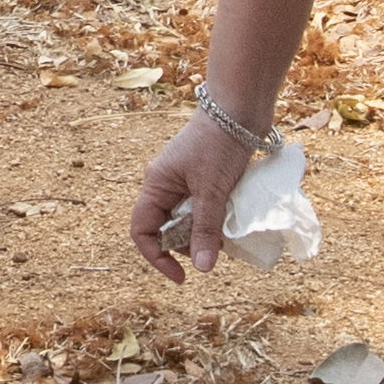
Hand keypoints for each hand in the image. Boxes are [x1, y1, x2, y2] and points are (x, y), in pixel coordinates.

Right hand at [129, 103, 261, 282]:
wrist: (239, 107)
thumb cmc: (218, 144)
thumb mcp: (211, 191)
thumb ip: (204, 229)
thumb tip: (202, 268)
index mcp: (156, 185)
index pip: (143, 230)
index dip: (157, 257)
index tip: (182, 276)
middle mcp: (166, 183)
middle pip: (167, 228)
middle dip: (187, 245)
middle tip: (214, 250)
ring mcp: (186, 179)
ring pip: (188, 219)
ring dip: (204, 231)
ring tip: (226, 235)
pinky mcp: (206, 176)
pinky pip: (204, 207)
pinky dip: (216, 218)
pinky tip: (232, 219)